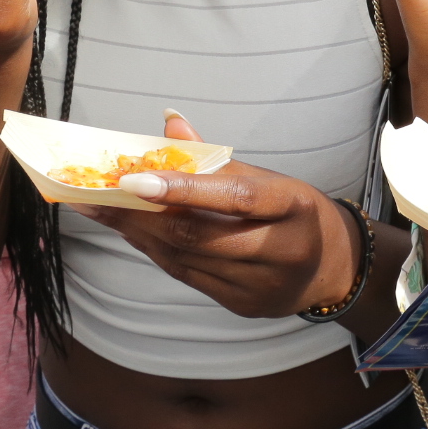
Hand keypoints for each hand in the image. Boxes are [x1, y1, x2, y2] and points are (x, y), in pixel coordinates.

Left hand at [68, 112, 361, 318]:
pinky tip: (132, 231)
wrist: (332, 267)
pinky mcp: (243, 306)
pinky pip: (187, 277)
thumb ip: (216, 157)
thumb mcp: (267, 178)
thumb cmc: (293, 212)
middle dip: (140, 214)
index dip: (181, 188)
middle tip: (96, 194)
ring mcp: (261, 285)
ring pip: (185, 259)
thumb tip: (169, 122)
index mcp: (293, 206)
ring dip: (138, 233)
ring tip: (101, 210)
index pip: (234, 196)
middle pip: (199, 235)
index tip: (131, 178)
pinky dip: (155, 251)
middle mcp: (281, 251)